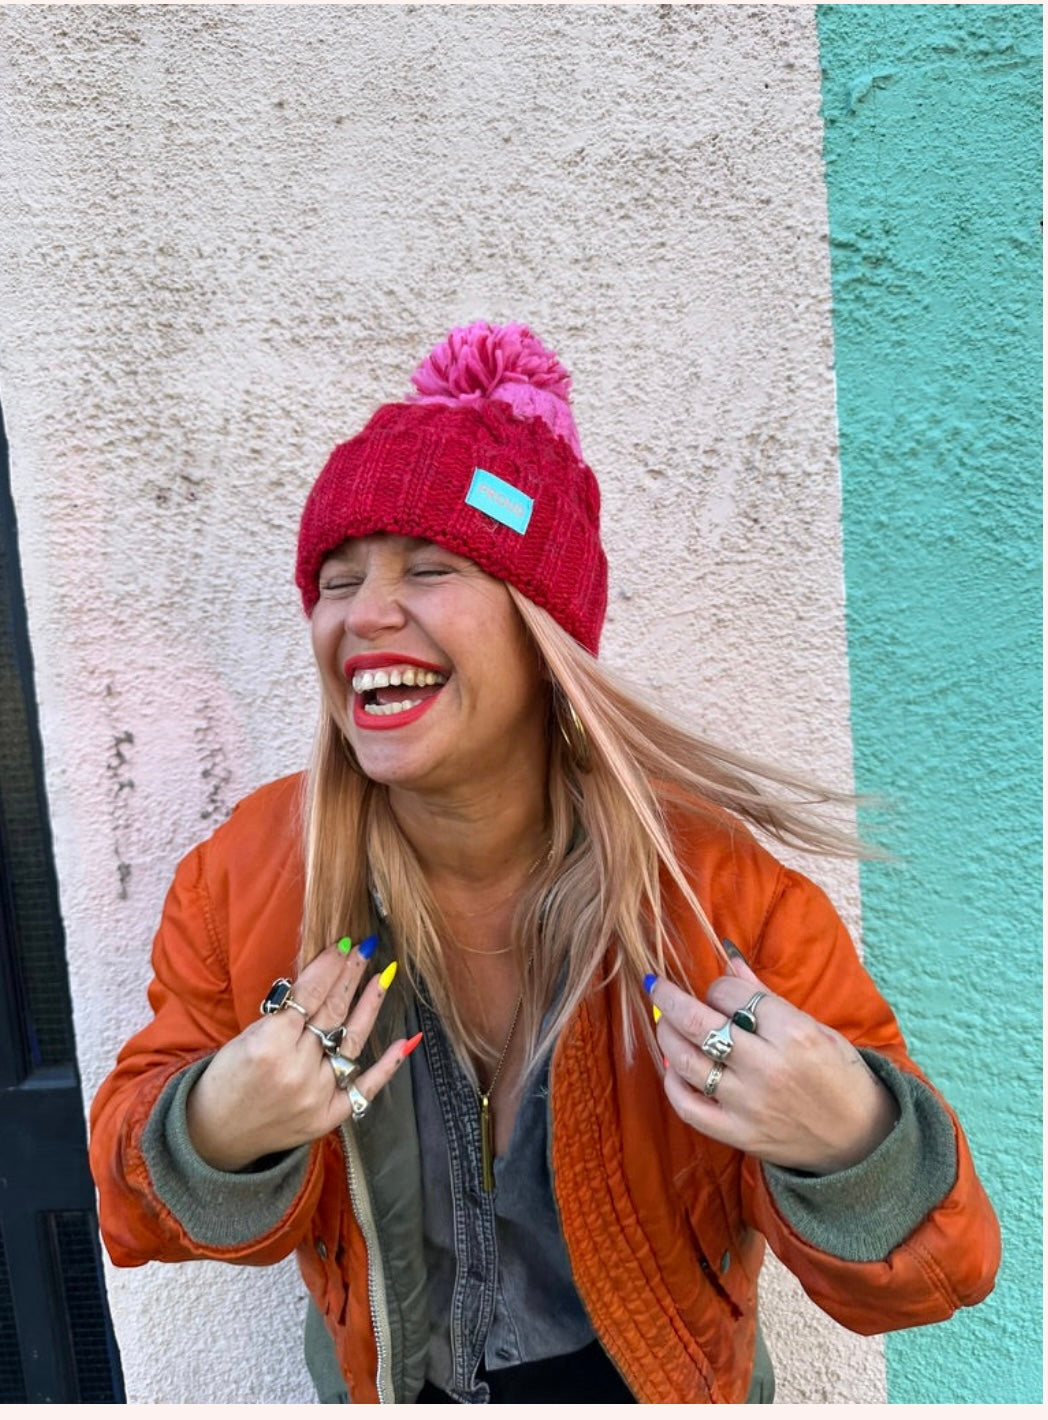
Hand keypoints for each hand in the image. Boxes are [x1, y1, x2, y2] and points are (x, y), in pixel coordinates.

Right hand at [186, 942, 412, 1170]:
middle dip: (349, 977)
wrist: (216, 1132)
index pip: (309, 996)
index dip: (328, 967)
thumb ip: (284, 1013)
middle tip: (365, 950)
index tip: (343, 944)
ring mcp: (316, 1095)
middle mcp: (297, 1070)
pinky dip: (387, 1066)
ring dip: (369, 1006)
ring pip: (352, 1042)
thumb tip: (322, 977)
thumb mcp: (247, 1035)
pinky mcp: (327, 1117)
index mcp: (269, 1046)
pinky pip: (364, 1088)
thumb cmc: (228, 1076)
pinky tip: (405, 1041)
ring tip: (383, 977)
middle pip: (332, 1013)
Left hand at [650, 952, 898, 1173]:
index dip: (717, 988)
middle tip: (656, 986)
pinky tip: (673, 1068)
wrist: (862, 1139)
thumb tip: (728, 957)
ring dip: (667, 1036)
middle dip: (668, 998)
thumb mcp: (813, 1027)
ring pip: (686, 1062)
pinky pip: (688, 1108)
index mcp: (792, 1033)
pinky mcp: (740, 1135)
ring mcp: (750, 1104)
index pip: (730, 995)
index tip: (718, 992)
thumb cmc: (839, 1075)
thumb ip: (764, 995)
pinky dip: (672, 1084)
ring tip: (665, 1024)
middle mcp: (767, 1067)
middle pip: (698, 1023)